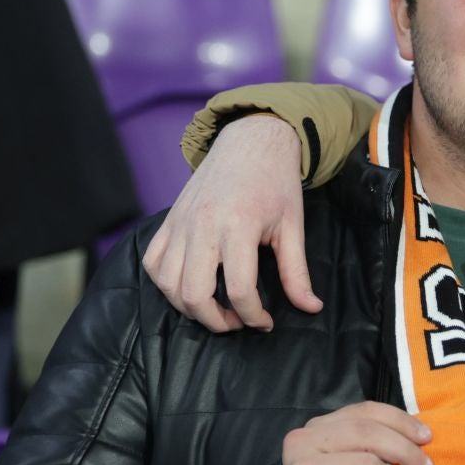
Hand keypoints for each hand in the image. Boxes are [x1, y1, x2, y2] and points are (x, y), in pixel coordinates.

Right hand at [142, 115, 320, 332]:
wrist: (250, 142)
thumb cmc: (275, 183)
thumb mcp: (293, 227)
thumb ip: (297, 272)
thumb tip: (312, 308)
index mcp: (238, 226)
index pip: (240, 290)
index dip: (254, 317)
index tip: (265, 322)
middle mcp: (202, 226)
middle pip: (194, 295)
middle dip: (216, 321)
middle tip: (237, 322)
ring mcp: (180, 223)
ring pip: (167, 285)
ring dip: (189, 307)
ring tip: (215, 308)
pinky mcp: (168, 221)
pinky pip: (153, 263)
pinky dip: (166, 284)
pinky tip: (189, 287)